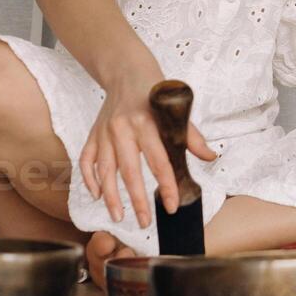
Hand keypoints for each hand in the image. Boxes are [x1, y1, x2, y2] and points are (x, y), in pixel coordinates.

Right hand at [78, 67, 217, 225]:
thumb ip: (191, 135)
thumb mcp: (175, 109)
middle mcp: (122, 128)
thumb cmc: (155, 92)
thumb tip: (210, 157)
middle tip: (144, 222)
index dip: (167, 185)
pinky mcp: (92, 133)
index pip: (159, 161)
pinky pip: (86, 160)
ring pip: (104, 170)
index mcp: (146, 122)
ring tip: (118, 217)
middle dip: (138, 199)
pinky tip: (97, 196)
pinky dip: (89, 179)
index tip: (172, 206)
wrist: (126, 72)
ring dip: (111, 196)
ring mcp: (104, 132)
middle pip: (129, 171)